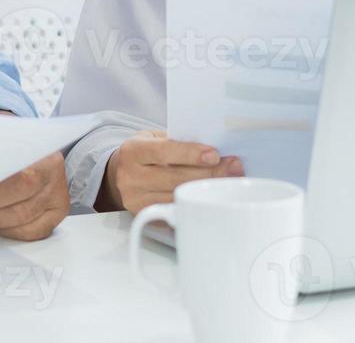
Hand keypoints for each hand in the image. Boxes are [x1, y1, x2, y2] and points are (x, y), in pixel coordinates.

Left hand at [0, 151, 69, 240]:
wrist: (34, 144)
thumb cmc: (11, 141)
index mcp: (42, 149)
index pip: (17, 179)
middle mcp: (54, 173)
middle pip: (20, 204)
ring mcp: (57, 195)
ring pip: (22, 220)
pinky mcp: (57, 212)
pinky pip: (31, 231)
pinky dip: (9, 230)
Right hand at [100, 131, 242, 214]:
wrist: (120, 174)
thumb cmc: (146, 153)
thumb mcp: (154, 138)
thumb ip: (177, 141)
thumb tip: (215, 148)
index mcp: (132, 151)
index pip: (163, 151)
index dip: (190, 153)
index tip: (214, 155)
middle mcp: (130, 177)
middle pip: (175, 178)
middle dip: (208, 173)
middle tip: (234, 167)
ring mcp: (136, 200)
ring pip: (177, 197)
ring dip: (206, 189)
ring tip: (229, 180)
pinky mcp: (145, 217)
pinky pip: (175, 212)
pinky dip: (195, 203)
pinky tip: (211, 196)